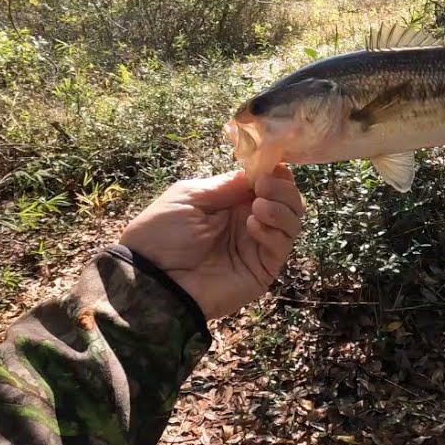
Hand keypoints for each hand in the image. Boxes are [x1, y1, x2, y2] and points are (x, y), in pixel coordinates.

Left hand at [119, 166, 303, 319]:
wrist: (153, 278)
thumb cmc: (162, 233)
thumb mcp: (189, 197)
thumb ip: (225, 185)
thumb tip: (258, 173)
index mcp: (231, 202)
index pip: (267, 182)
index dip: (274, 172)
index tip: (271, 165)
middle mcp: (249, 221)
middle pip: (287, 200)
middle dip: (282, 187)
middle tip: (264, 185)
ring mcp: (257, 246)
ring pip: (291, 221)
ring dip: (281, 207)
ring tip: (259, 205)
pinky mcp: (262, 269)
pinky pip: (281, 246)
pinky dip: (273, 230)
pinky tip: (252, 225)